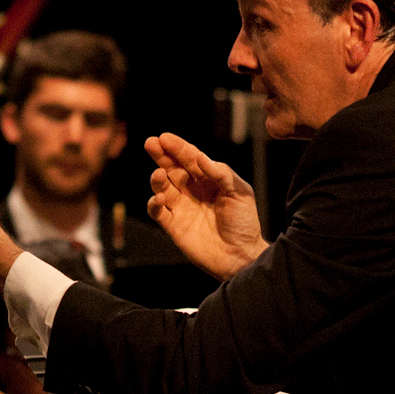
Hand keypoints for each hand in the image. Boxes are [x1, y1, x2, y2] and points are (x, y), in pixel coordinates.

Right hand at [144, 132, 267, 279]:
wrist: (241, 256)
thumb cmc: (244, 223)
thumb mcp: (240, 192)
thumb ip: (221, 173)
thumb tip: (200, 157)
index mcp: (208, 179)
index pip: (190, 158)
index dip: (178, 147)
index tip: (164, 137)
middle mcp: (192, 190)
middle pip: (172, 168)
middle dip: (160, 156)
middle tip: (150, 143)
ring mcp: (181, 207)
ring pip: (162, 188)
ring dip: (157, 179)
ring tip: (158, 174)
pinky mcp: (173, 226)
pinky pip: (158, 212)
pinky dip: (154, 204)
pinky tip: (159, 199)